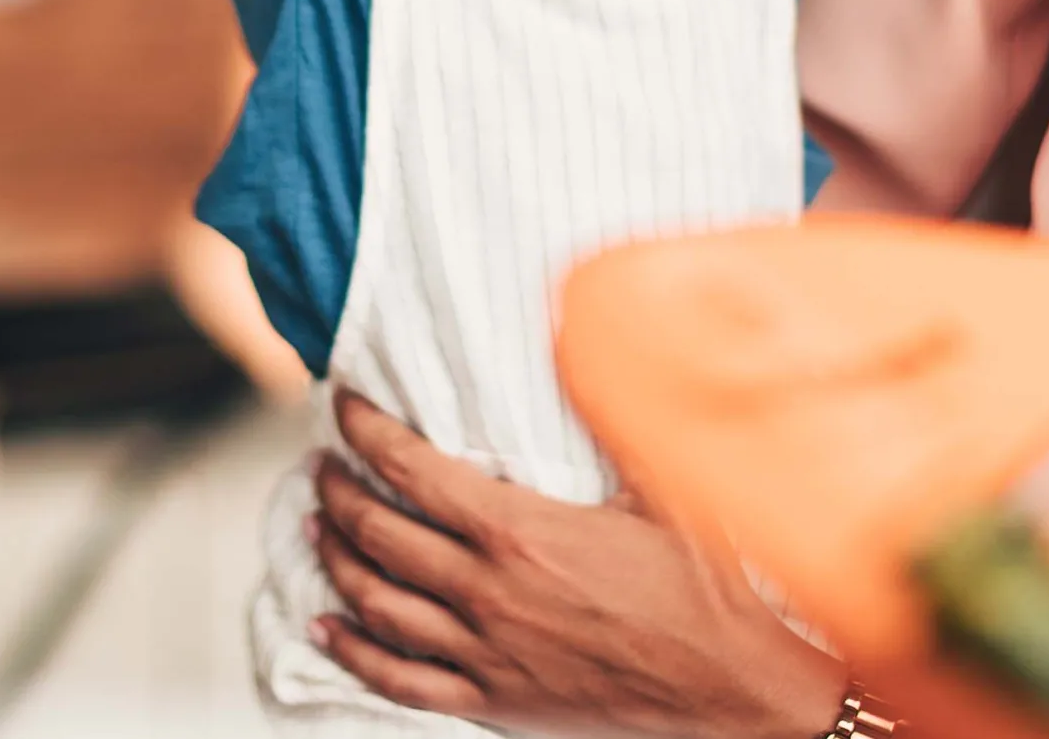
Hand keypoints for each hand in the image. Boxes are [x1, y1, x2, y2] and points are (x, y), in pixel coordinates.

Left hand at [310, 394, 846, 738]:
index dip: (368, 434)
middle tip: (321, 465)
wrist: (732, 688)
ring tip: (316, 528)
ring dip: (337, 561)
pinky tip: (326, 629)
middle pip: (382, 534)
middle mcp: (488, 591)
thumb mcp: (659, 487)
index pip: (414, 470)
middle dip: (340, 493)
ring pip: (378, 605)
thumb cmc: (702, 587)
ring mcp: (485, 653)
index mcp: (520, 530)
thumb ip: (612, 420)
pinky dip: (354, 653)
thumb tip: (588, 345)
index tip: (343, 406)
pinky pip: (401, 682)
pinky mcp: (494, 702)